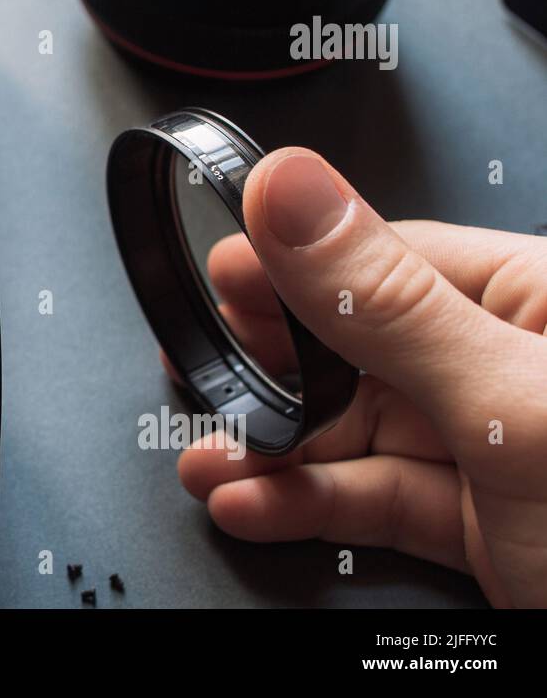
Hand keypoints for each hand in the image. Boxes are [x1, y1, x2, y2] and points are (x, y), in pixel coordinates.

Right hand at [177, 148, 546, 606]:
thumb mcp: (513, 412)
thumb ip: (389, 304)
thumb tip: (291, 194)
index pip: (393, 256)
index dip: (296, 266)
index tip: (218, 272)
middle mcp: (521, 367)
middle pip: (363, 349)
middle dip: (275, 374)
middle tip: (203, 377)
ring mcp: (503, 451)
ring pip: (361, 431)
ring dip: (276, 451)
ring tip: (212, 458)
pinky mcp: (485, 525)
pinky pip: (377, 498)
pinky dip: (309, 504)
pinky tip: (256, 503)